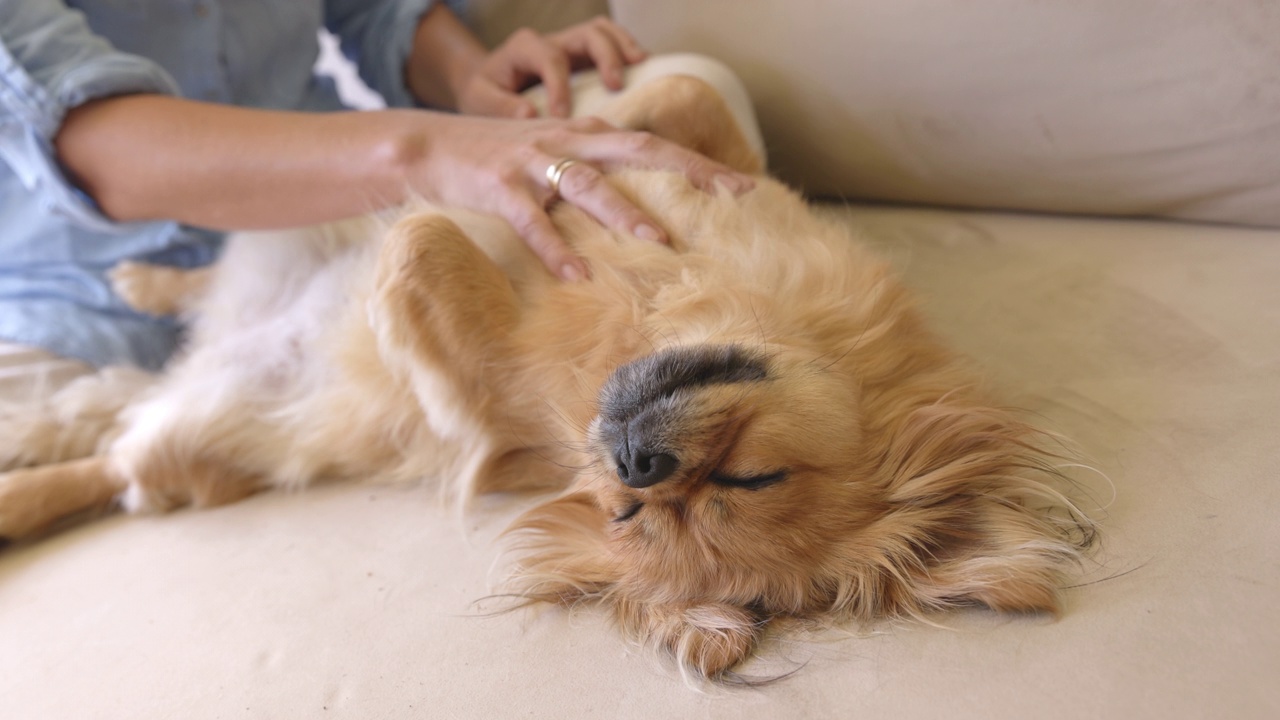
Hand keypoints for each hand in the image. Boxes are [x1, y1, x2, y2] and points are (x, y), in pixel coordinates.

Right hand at [403, 112, 753, 280]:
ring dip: (624, 212)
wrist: (426, 145)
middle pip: (639, 151)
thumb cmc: (496, 159)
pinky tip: (577, 277)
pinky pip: (532, 220)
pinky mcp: (499, 187)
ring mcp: (533, 162)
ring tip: (659, 241)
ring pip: (589, 184)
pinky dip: (555, 249)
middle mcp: (567, 142)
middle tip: (731, 200)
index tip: (745, 187)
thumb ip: (594, 171)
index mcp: (586, 136)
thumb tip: (640, 205)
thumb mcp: (552, 156)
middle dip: (688, 173)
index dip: (699, 164)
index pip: (654, 145)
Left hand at [456, 17, 648, 118]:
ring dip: (623, 46)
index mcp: (524, 48)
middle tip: (616, 85)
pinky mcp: (584, 59)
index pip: (550, 59)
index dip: (559, 86)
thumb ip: (500, 106)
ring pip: (602, 32)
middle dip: (604, 55)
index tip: (563, 116)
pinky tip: (642, 70)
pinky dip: (627, 51)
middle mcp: (551, 41)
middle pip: (585, 34)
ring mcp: (570, 47)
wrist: (487, 85)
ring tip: (641, 65)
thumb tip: (529, 115)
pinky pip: (611, 44)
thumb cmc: (485, 94)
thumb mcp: (480, 100)